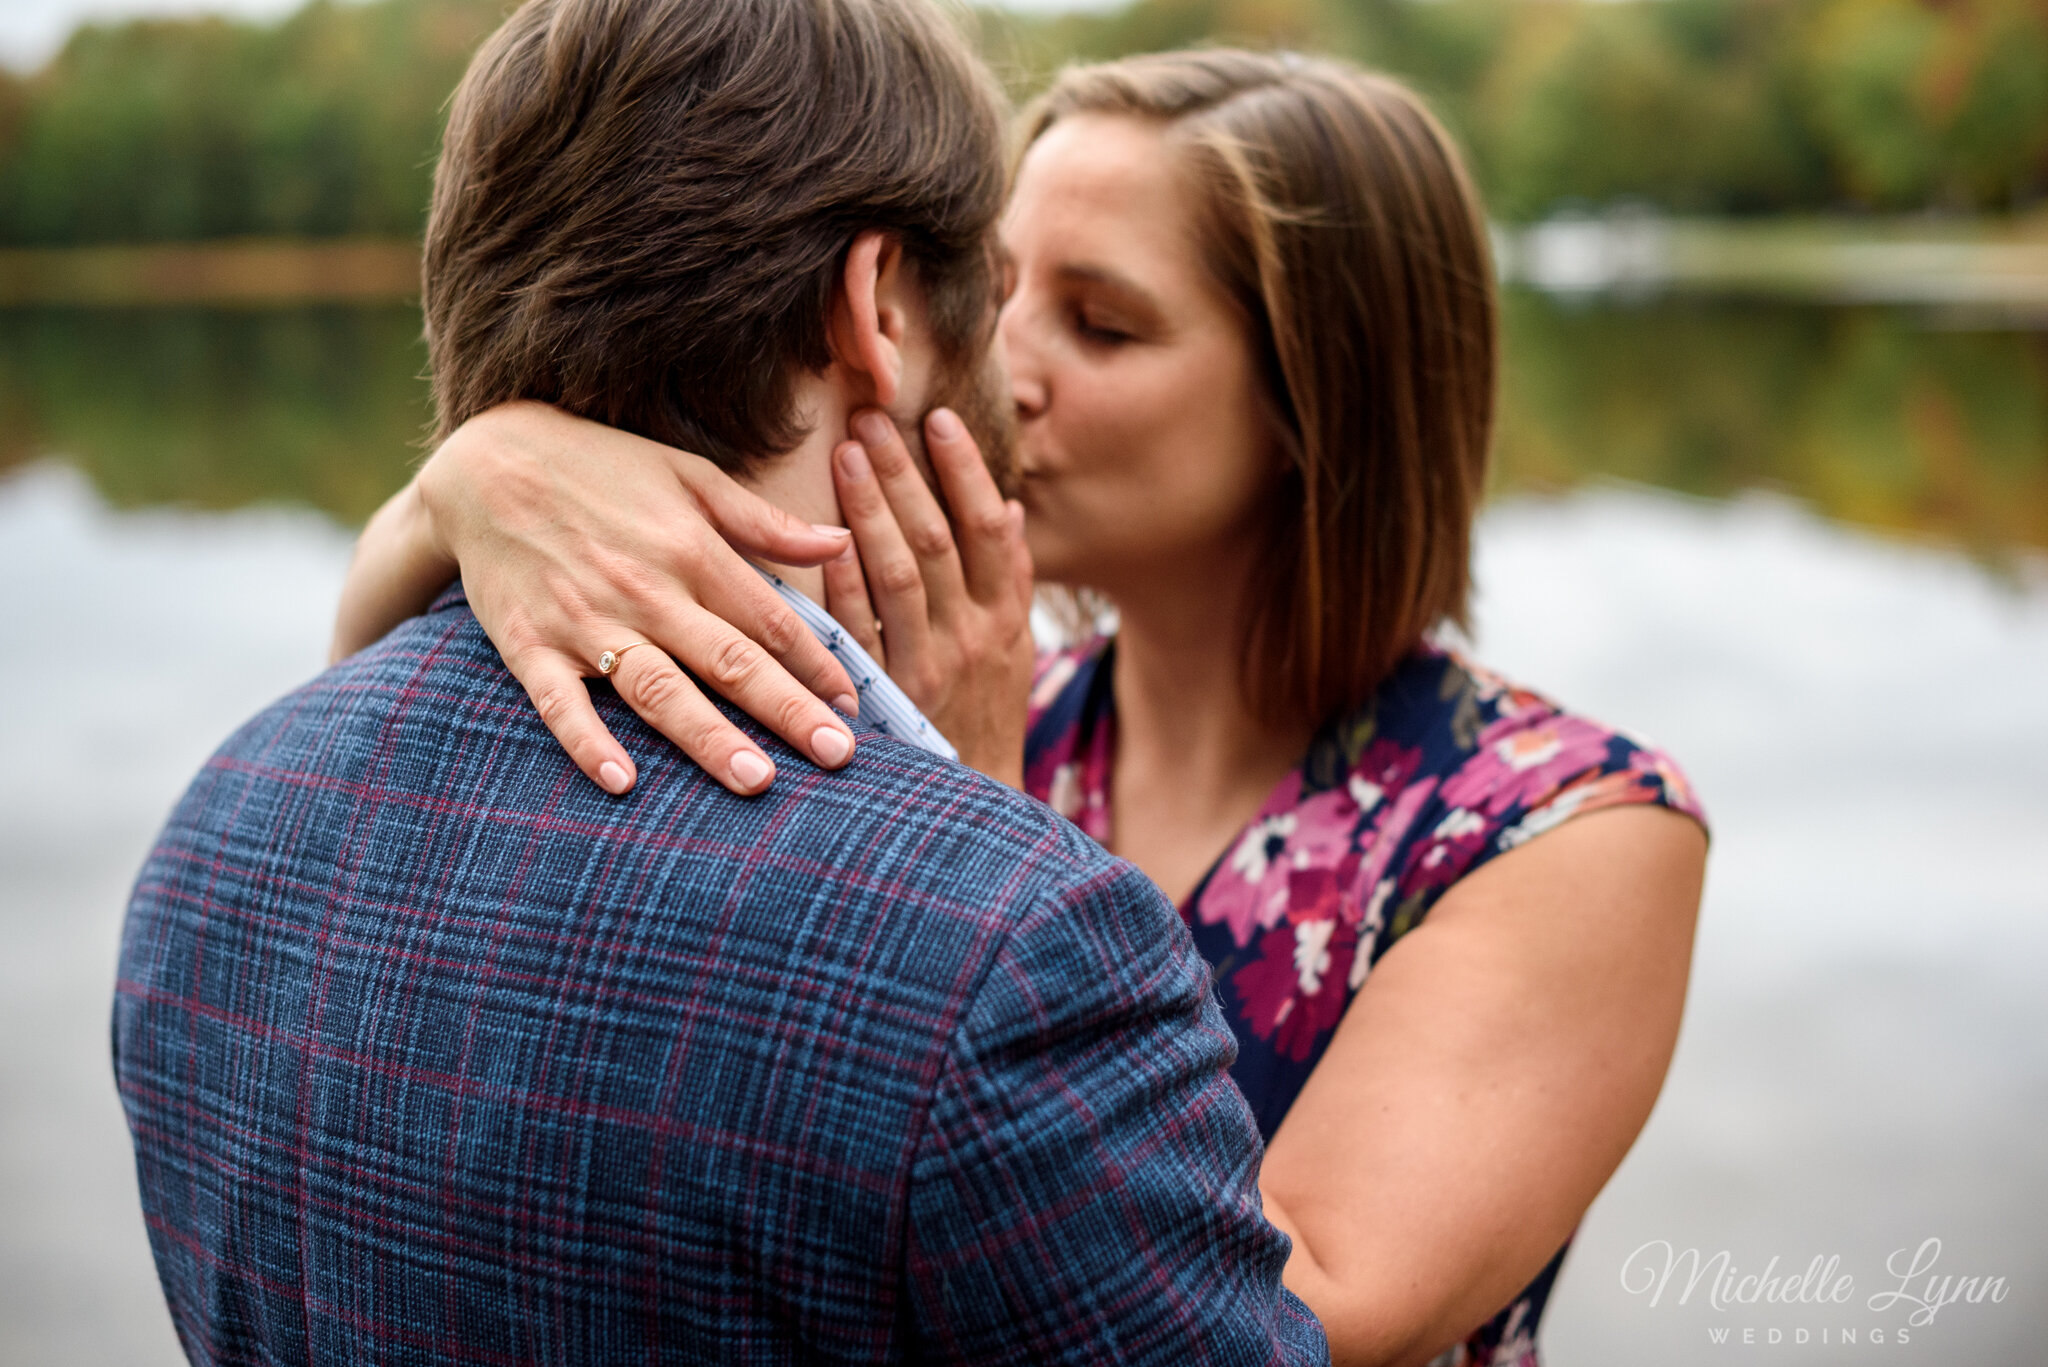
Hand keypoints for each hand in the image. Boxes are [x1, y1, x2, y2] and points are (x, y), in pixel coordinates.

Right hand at [413, 402, 861, 796]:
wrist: (485, 462)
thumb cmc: (601, 468)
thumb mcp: (688, 477)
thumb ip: (763, 522)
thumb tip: (842, 543)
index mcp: (691, 549)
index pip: (769, 620)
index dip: (817, 666)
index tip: (855, 708)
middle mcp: (645, 590)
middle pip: (729, 661)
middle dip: (788, 712)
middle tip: (840, 758)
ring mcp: (585, 621)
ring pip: (658, 689)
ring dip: (708, 738)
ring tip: (756, 782)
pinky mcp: (528, 645)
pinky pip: (560, 704)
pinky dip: (589, 743)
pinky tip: (623, 784)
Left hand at [821, 407, 1033, 786]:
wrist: (976, 815)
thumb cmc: (983, 721)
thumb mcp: (1012, 652)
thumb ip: (1007, 581)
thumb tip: (1010, 507)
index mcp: (1005, 619)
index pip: (988, 527)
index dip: (964, 470)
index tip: (938, 419)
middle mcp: (973, 636)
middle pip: (939, 536)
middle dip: (905, 472)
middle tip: (871, 417)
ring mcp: (930, 666)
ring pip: (902, 571)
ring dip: (872, 508)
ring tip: (847, 454)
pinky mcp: (888, 698)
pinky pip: (862, 630)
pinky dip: (844, 584)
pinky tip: (822, 541)